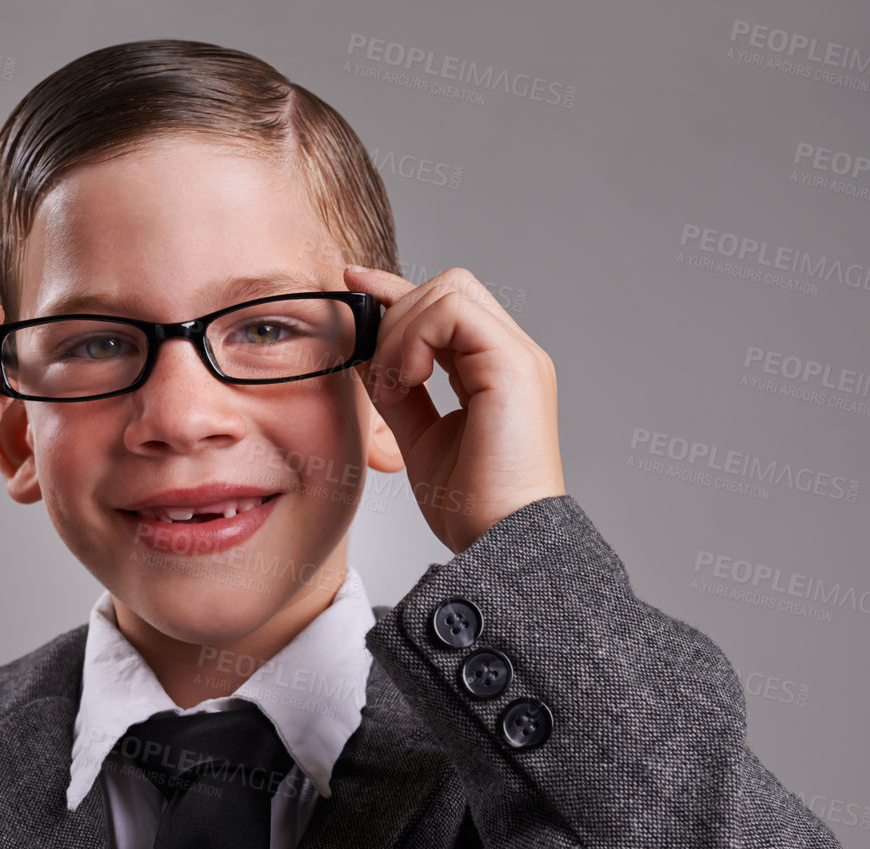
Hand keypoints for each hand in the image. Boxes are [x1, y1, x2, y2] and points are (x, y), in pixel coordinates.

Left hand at [341, 265, 563, 552]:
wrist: (500, 542)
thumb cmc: (472, 506)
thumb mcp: (417, 436)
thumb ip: (395, 391)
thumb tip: (364, 350)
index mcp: (494, 370)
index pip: (446, 305)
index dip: (396, 291)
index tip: (352, 286)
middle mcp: (512, 355)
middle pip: (448, 286)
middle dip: (396, 312)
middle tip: (377, 372)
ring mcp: (518, 356)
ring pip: (449, 290)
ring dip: (402, 331)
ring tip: (393, 386)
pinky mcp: (514, 365)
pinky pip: (453, 312)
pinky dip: (416, 338)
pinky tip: (406, 380)